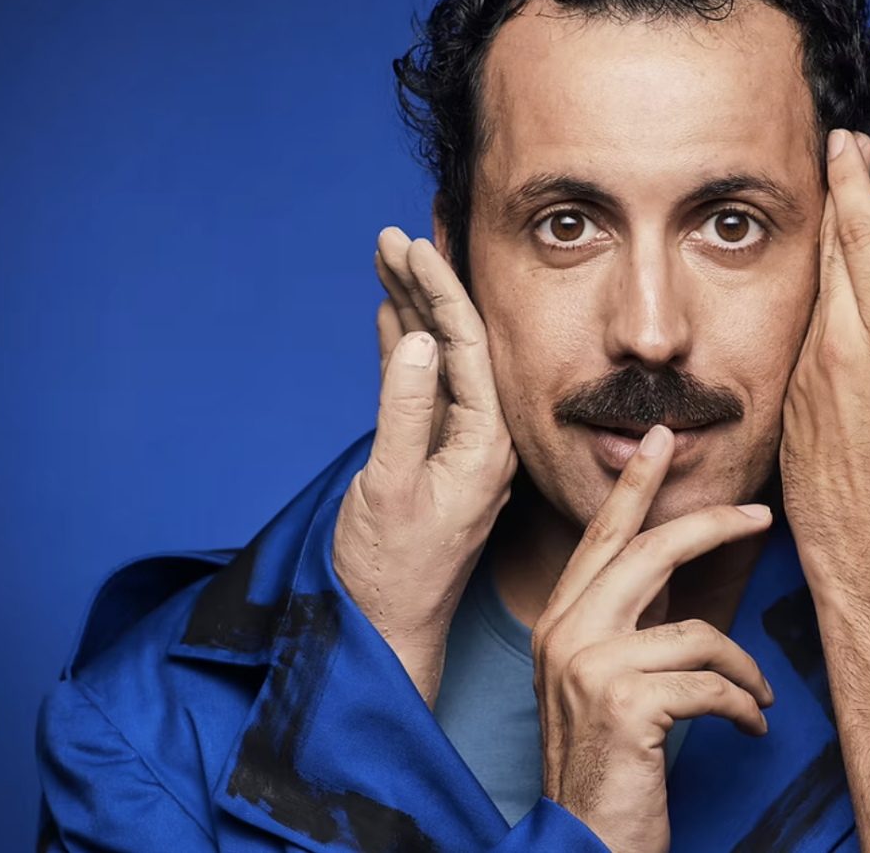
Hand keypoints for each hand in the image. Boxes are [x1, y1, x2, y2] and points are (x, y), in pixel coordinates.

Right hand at [331, 227, 517, 707]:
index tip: (415, 244)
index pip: (468, 346)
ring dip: (413, 309)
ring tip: (389, 258)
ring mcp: (456, 447)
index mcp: (485, 443)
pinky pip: (421, 387)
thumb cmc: (389, 572)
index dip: (441, 290)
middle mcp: (481, 438)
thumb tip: (417, 340)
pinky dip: (404, 347)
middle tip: (395, 236)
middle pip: (457, 342)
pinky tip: (391, 313)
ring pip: (437, 359)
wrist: (384, 633)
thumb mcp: (391, 488)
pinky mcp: (430, 457)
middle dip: (427, 286)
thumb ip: (405, 412)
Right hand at [534, 427, 775, 852]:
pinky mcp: (624, 705)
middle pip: (649, 553)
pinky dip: (742, 706)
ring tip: (757, 698)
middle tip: (759, 514)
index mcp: (559, 622)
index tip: (662, 437)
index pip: (602, 537)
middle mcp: (565, 634)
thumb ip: (627, 623)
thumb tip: (673, 565)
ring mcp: (590, 667)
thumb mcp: (601, 681)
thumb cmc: (606, 767)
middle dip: (711, 526)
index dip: (635, 484)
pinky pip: (710, 683)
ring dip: (742, 668)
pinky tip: (749, 726)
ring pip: (696, 631)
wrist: (582, 846)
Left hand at [780, 129, 869, 592]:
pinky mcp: (793, 391)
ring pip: (818, 283)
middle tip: (847, 151)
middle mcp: (845, 344)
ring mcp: (811, 367)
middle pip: (834, 247)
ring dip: (835, 240)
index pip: (863, 239)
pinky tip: (840, 283)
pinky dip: (824, 288)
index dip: (853, 184)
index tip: (848, 145)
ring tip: (858, 210)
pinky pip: (806, 322)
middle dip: (841, 192)